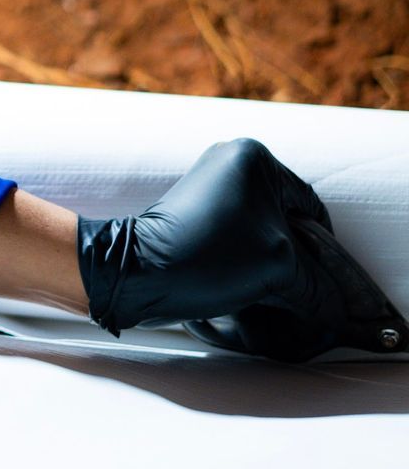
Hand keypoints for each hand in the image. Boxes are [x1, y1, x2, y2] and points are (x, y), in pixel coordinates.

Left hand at [77, 139, 406, 361]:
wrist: (135, 274)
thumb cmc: (207, 258)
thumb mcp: (279, 269)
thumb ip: (316, 285)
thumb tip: (334, 309)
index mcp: (254, 159)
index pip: (312, 209)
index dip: (323, 252)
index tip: (322, 283)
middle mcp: (229, 165)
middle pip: (285, 225)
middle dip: (293, 264)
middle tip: (297, 294)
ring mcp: (207, 190)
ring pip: (259, 238)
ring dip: (267, 271)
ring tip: (267, 299)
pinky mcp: (191, 217)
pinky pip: (233, 243)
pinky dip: (244, 269)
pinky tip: (243, 296)